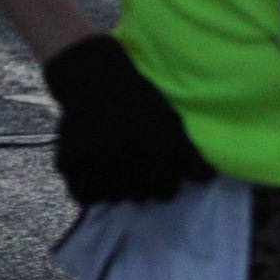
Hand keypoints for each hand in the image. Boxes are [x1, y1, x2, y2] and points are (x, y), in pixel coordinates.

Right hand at [42, 35, 213, 206]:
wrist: (94, 80)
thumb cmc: (138, 100)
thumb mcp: (170, 121)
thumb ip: (189, 155)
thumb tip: (208, 179)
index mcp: (157, 156)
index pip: (167, 192)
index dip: (164, 179)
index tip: (156, 167)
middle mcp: (129, 167)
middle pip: (140, 197)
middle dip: (139, 184)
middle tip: (131, 162)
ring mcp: (98, 168)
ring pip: (112, 198)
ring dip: (113, 187)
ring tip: (110, 163)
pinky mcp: (71, 167)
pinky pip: (82, 193)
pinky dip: (87, 185)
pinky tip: (92, 167)